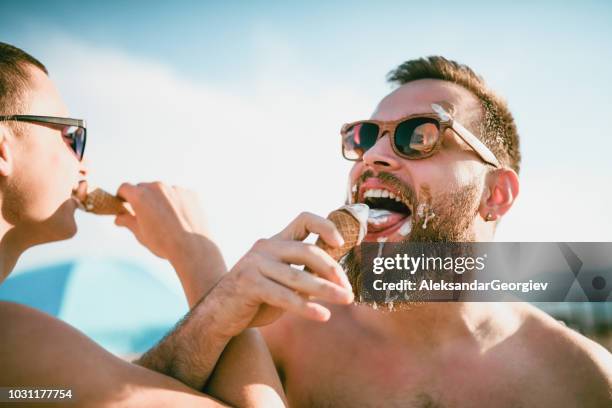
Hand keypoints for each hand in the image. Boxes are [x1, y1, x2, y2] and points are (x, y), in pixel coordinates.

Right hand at [114, 182, 207, 261]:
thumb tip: (119, 218)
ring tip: (167, 220)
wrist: (192, 247)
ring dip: (161, 200)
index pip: (125, 188)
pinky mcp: (191, 193)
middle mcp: (158, 187)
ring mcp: (176, 189)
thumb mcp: (140, 233)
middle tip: (145, 215)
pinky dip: (177, 203)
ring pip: (164, 191)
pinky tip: (181, 218)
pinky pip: (180, 195)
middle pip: (144, 188)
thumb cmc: (163, 243)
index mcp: (140, 196)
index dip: (122, 196)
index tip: (124, 203)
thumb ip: (127, 221)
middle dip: (142, 198)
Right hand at [201, 212, 353, 337]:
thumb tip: (339, 277)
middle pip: (307, 250)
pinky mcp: (249, 284)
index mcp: (276, 242)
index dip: (325, 226)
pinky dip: (306, 307)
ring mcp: (255, 264)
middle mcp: (266, 248)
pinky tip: (323, 316)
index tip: (340, 242)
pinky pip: (284, 296)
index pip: (303, 220)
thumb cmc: (257, 298)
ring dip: (326, 290)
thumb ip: (306, 275)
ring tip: (345, 300)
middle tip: (348, 288)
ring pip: (298, 276)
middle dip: (332, 269)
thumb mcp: (284, 283)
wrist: (219, 315)